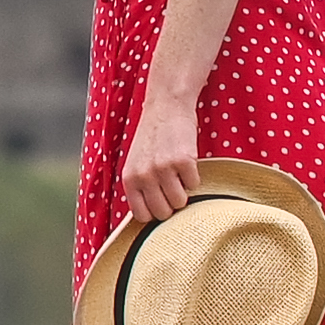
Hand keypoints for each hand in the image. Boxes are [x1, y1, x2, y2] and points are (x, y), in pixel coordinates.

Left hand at [120, 95, 204, 220]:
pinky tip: (187, 162)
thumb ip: (140, 188)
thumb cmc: (152, 137)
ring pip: (180, 202)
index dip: (155, 213)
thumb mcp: (136, 163)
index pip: (142, 216)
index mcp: (129, 179)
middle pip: (163, 213)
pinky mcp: (184, 161)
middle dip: (171, 204)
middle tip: (173, 187)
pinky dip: (194, 176)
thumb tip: (151, 218)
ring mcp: (164, 169)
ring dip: (184, 192)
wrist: (166, 106)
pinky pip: (195, 185)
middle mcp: (144, 176)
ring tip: (179, 174)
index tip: (161, 203)